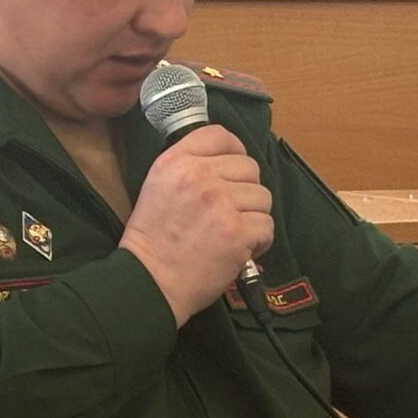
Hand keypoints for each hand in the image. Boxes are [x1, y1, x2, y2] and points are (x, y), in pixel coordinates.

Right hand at [120, 126, 274, 324]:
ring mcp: (221, 203)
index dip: (234, 151)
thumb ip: (187, 166)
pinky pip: (266, 225)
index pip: (221, 136)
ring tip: (232, 232)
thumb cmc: (153, 239)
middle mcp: (199, 176)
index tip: (233, 170)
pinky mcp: (237, 231)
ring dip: (253, 216)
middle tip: (228, 212)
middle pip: (249, 167)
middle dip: (245, 190)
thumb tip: (225, 159)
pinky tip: (240, 248)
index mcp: (176, 161)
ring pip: (262, 197)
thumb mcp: (157, 186)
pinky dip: (259, 241)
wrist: (150, 281)